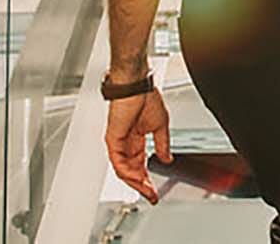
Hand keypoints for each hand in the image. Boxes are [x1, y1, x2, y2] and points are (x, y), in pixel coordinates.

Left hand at [104, 88, 170, 203]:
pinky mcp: (113, 139)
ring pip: (124, 170)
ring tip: (147, 190)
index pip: (141, 165)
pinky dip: (128, 172)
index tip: (155, 191)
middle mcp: (126, 142)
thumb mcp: (160, 125)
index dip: (148, 179)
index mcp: (136, 138)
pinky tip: (137, 178)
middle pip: (132, 171)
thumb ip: (163, 144)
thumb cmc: (145, 95)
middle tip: (152, 195)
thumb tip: (166, 159)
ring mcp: (118, 141)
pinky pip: (119, 162)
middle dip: (143, 186)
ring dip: (136, 182)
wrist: (136, 83)